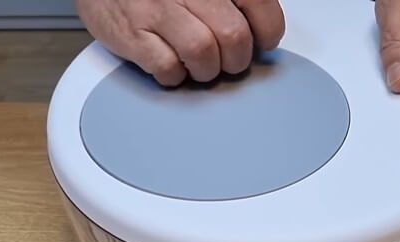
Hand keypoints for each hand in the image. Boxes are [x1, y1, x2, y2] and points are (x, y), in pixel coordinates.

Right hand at [75, 0, 284, 85]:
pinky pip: (168, 69)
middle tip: (227, 60)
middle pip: (234, 36)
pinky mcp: (133, 34)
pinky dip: (173, 76)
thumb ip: (230, 2)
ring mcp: (158, 10)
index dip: (266, 31)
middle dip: (236, 59)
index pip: (259, 5)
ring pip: (203, 54)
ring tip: (197, 64)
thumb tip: (261, 28)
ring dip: (205, 70)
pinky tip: (170, 65)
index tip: (262, 40)